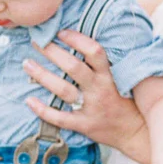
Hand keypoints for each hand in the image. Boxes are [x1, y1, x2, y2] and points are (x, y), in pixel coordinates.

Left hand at [23, 29, 150, 163]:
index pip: (94, 52)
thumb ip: (104, 64)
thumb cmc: (126, 101)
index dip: (77, 40)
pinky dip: (43, 110)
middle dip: (53, 53)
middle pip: (73, 68)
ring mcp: (91, 108)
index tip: (61, 32)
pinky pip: (60, 118)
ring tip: (27, 63)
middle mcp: (100, 89)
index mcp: (109, 75)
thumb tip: (83, 41)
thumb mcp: (120, 78)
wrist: (135, 131)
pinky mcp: (84, 124)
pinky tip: (29, 100)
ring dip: (43, 76)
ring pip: (63, 90)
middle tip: (37, 42)